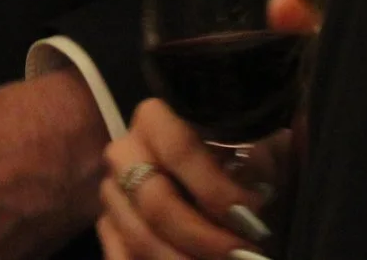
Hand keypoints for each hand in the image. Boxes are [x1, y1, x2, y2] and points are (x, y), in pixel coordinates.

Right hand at [96, 101, 278, 259]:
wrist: (209, 176)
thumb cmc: (238, 158)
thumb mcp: (255, 148)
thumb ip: (258, 161)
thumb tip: (258, 193)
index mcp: (154, 121)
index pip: (178, 150)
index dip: (214, 189)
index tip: (248, 216)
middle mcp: (124, 153)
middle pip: (155, 203)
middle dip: (201, 237)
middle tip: (239, 254)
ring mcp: (112, 193)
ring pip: (140, 238)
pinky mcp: (108, 227)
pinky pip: (122, 256)